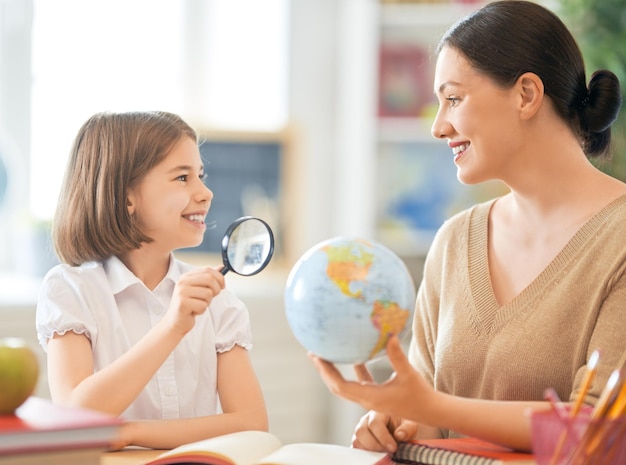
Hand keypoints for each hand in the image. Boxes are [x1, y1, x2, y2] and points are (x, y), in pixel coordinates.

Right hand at [163, 267, 224, 335]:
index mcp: (186, 276)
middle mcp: (183, 282)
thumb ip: (209, 278)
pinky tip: (194, 311)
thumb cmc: (189, 305)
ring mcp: (182, 292)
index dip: (219, 278)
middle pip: (210, 279)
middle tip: (210, 298)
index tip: (222, 286)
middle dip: (216, 290)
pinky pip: (203, 305)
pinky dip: (201, 311)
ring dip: (207, 302)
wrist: (175, 322)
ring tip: (198, 305)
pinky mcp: (183, 304)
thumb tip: (221, 267)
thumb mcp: (199, 289)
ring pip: (208, 294)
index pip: (208, 270)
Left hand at [309, 335, 438, 429]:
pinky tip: (354, 356)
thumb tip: (390, 335)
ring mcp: (371, 398)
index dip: (326, 372)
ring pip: (345, 386)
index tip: (316, 357)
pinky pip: (360, 382)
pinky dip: (353, 370)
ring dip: (334, 372)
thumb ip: (398, 357)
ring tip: (325, 355)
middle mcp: (366, 399)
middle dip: (324, 371)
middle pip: (337, 387)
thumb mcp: (409, 374)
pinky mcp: (377, 395)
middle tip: (313, 353)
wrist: (431, 411)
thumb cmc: (421, 395)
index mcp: (370, 397)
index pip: (339, 387)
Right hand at [351, 410, 417, 451]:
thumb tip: (399, 435)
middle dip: (374, 445)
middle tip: (387, 452)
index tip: (393, 448)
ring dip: (369, 450)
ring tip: (383, 453)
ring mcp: (361, 430)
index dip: (383, 437)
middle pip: (361, 431)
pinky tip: (377, 454)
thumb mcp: (410, 424)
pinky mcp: (359, 440)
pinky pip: (356, 447)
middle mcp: (366, 420)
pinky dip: (365, 453)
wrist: (400, 429)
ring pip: (357, 440)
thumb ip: (407, 429)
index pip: (374, 423)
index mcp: (379, 412)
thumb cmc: (404, 425)